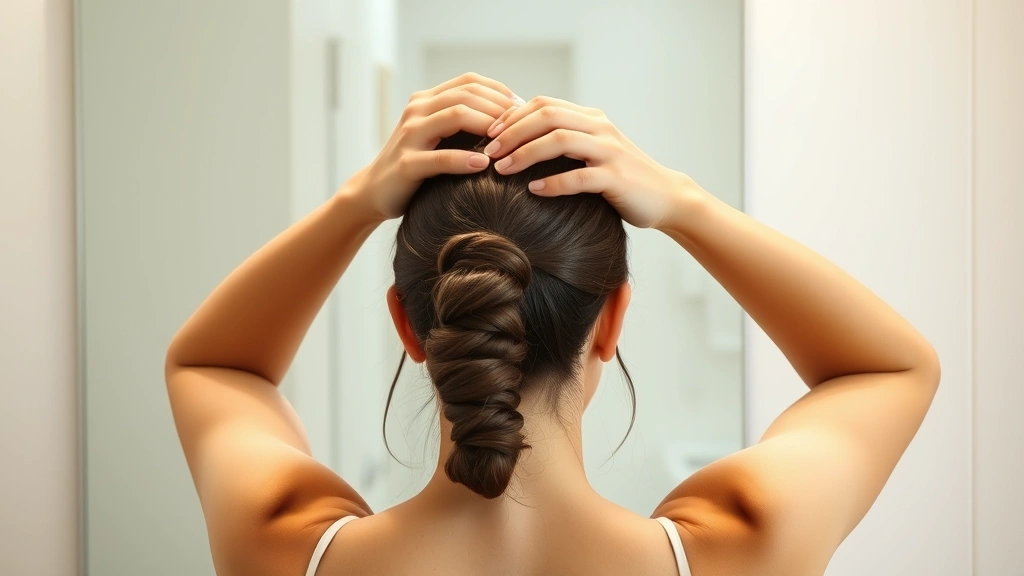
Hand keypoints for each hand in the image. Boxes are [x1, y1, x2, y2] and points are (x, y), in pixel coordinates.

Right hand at [352, 73, 516, 221]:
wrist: (374, 191)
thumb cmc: (418, 166)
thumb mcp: (439, 137)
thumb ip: (462, 123)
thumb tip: (510, 118)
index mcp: (426, 101)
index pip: (469, 82)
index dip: (500, 91)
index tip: (523, 109)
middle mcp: (417, 111)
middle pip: (466, 95)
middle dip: (499, 108)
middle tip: (524, 125)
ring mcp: (410, 135)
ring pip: (455, 115)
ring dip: (487, 125)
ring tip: (509, 140)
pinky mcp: (407, 164)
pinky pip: (440, 157)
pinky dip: (465, 159)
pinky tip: (484, 164)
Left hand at [483, 96, 696, 228]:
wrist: (665, 196)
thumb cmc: (619, 178)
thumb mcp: (591, 152)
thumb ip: (564, 141)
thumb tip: (517, 141)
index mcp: (590, 118)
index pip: (543, 104)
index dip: (511, 116)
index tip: (487, 133)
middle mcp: (599, 128)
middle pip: (547, 116)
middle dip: (512, 132)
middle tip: (488, 151)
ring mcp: (609, 151)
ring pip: (560, 140)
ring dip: (526, 153)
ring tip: (503, 169)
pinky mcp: (616, 178)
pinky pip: (580, 177)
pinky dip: (554, 182)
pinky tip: (533, 191)